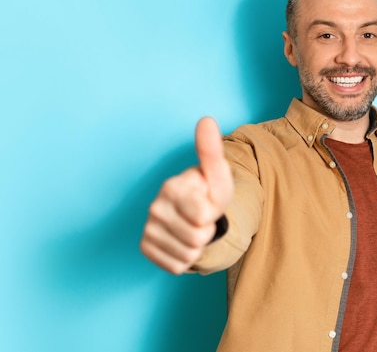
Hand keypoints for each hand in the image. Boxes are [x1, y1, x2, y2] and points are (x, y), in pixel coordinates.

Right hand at [140, 117, 233, 273]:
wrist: (196, 213)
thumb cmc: (208, 193)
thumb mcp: (219, 177)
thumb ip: (212, 151)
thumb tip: (206, 120)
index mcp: (172, 187)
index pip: (203, 216)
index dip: (213, 215)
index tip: (209, 204)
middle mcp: (155, 206)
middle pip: (197, 237)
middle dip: (207, 231)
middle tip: (202, 219)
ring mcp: (148, 228)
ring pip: (188, 254)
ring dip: (198, 246)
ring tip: (194, 229)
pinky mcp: (146, 247)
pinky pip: (176, 266)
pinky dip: (186, 258)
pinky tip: (183, 241)